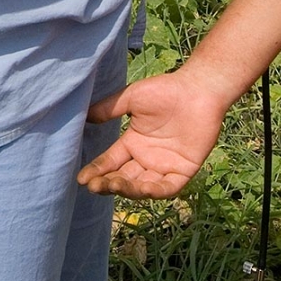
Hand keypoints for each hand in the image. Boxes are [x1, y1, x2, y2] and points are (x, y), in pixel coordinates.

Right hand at [77, 70, 235, 197]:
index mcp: (133, 143)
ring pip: (142, 186)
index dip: (97, 170)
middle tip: (95, 186)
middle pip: (123, 177)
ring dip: (127, 189)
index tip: (81, 178)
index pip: (111, 162)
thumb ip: (108, 109)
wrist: (198, 89)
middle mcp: (147, 158)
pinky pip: (168, 187)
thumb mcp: (131, 98)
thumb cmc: (166, 90)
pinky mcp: (184, 170)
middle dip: (108, 183)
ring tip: (112, 185)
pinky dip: (156, 191)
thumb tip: (84, 117)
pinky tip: (143, 189)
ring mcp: (165, 166)